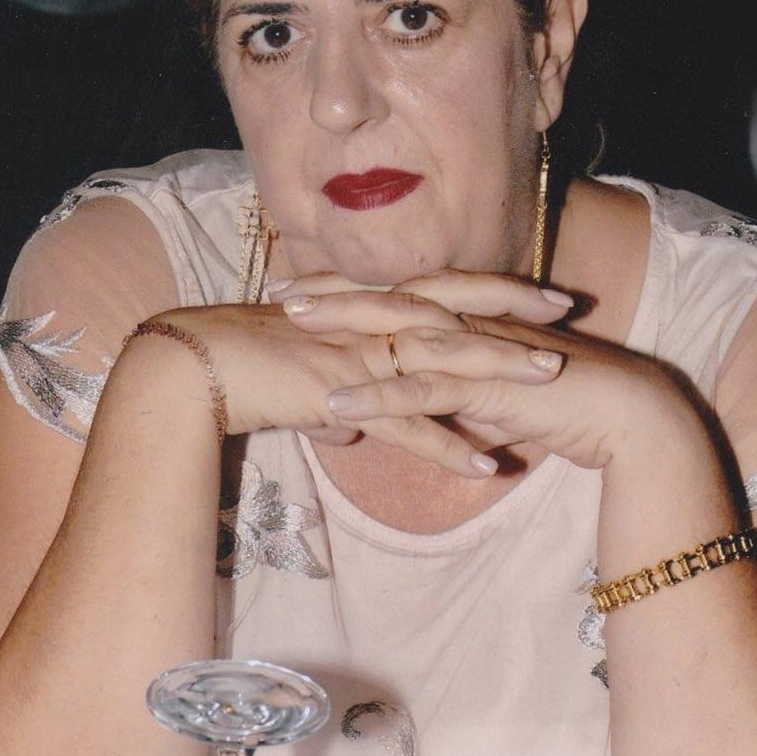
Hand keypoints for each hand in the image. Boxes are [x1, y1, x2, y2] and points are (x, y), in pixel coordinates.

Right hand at [120, 299, 561, 477]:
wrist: (188, 367)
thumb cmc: (241, 362)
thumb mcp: (302, 371)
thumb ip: (336, 390)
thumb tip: (351, 419)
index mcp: (367, 309)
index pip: (444, 289)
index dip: (495, 288)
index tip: (540, 292)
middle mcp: (368, 322)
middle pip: (456, 310)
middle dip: (514, 310)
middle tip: (568, 312)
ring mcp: (357, 354)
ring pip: (441, 360)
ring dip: (499, 372)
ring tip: (552, 384)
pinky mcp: (340, 391)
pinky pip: (403, 422)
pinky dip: (444, 446)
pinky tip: (484, 467)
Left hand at [278, 270, 701, 469]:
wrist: (628, 418)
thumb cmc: (569, 409)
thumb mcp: (503, 407)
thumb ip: (468, 408)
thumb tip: (444, 423)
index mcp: (472, 320)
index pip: (402, 296)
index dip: (354, 292)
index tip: (308, 288)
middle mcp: (471, 323)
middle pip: (391, 298)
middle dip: (333, 293)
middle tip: (280, 290)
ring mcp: (478, 349)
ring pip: (399, 331)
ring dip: (342, 328)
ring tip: (290, 327)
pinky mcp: (489, 384)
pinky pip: (424, 389)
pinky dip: (379, 397)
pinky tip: (337, 405)